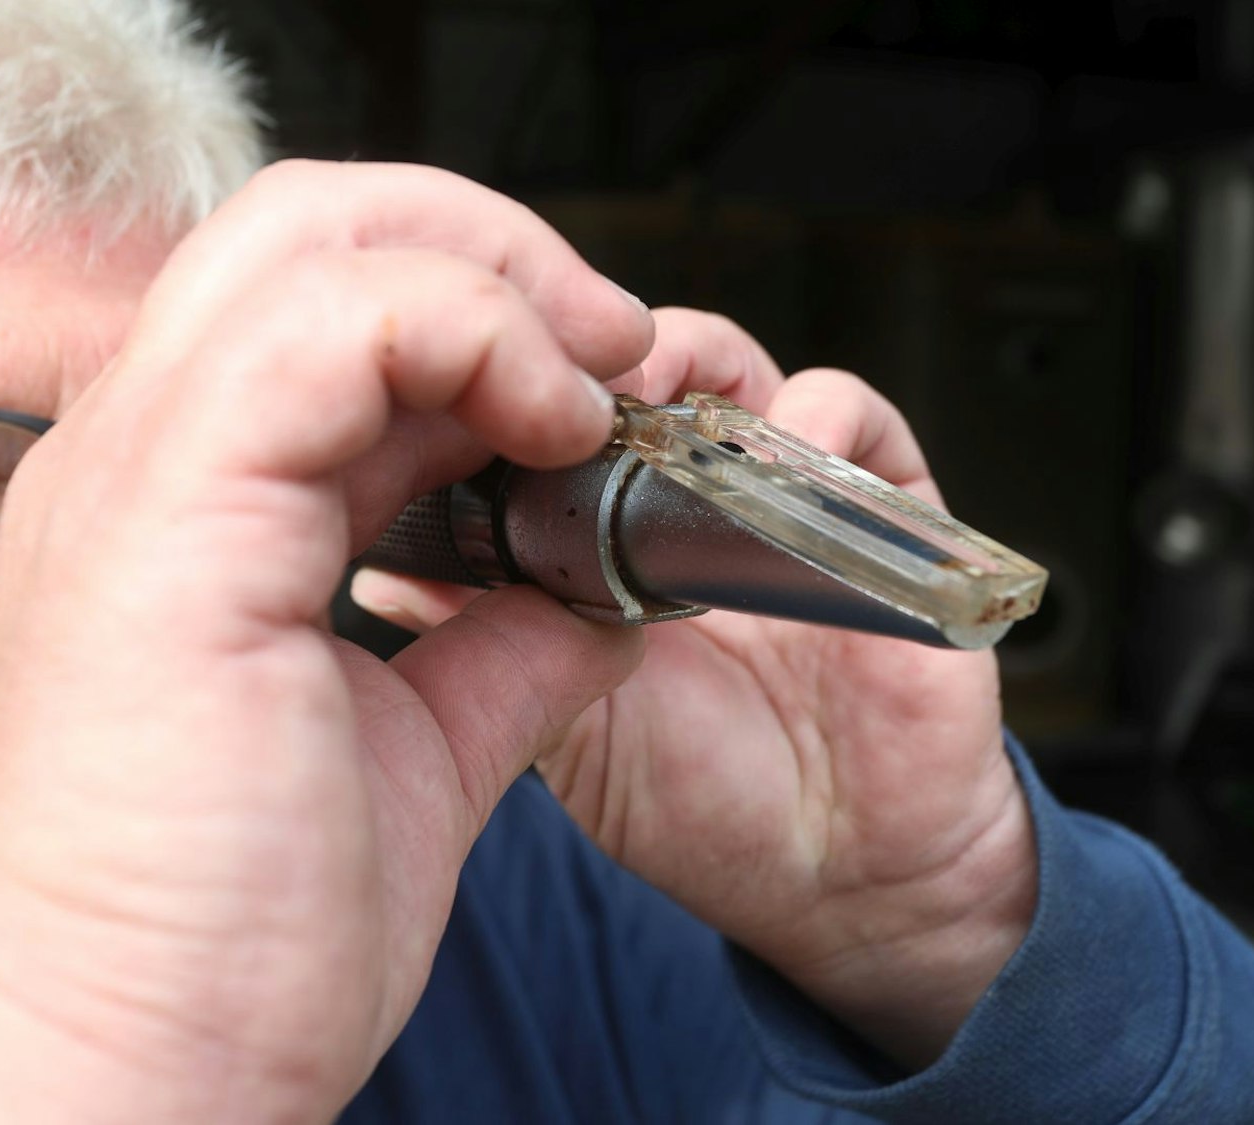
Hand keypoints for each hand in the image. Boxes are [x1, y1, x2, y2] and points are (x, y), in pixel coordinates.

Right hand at [0, 161, 658, 1121]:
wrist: (109, 1076)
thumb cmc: (220, 944)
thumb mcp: (409, 759)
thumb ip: (496, 648)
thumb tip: (602, 586)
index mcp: (189, 509)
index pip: (329, 309)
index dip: (488, 318)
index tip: (603, 403)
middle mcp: (142, 459)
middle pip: (315, 224)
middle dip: (494, 253)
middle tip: (609, 352)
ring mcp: (139, 472)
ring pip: (318, 234)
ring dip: (496, 280)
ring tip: (595, 384)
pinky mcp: (169, 516)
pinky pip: (330, 322)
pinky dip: (470, 332)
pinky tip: (552, 422)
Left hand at [354, 310, 1036, 1068]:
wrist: (845, 876)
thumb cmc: (699, 801)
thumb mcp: (566, 727)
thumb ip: (489, 640)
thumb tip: (372, 571)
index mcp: (606, 529)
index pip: (542, 403)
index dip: (504, 384)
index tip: (462, 402)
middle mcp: (689, 492)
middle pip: (619, 360)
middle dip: (578, 358)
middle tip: (546, 390)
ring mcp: (780, 489)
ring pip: (721, 363)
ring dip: (683, 370)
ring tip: (654, 413)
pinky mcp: (881, 508)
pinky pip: (851, 419)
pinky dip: (815, 417)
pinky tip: (780, 456)